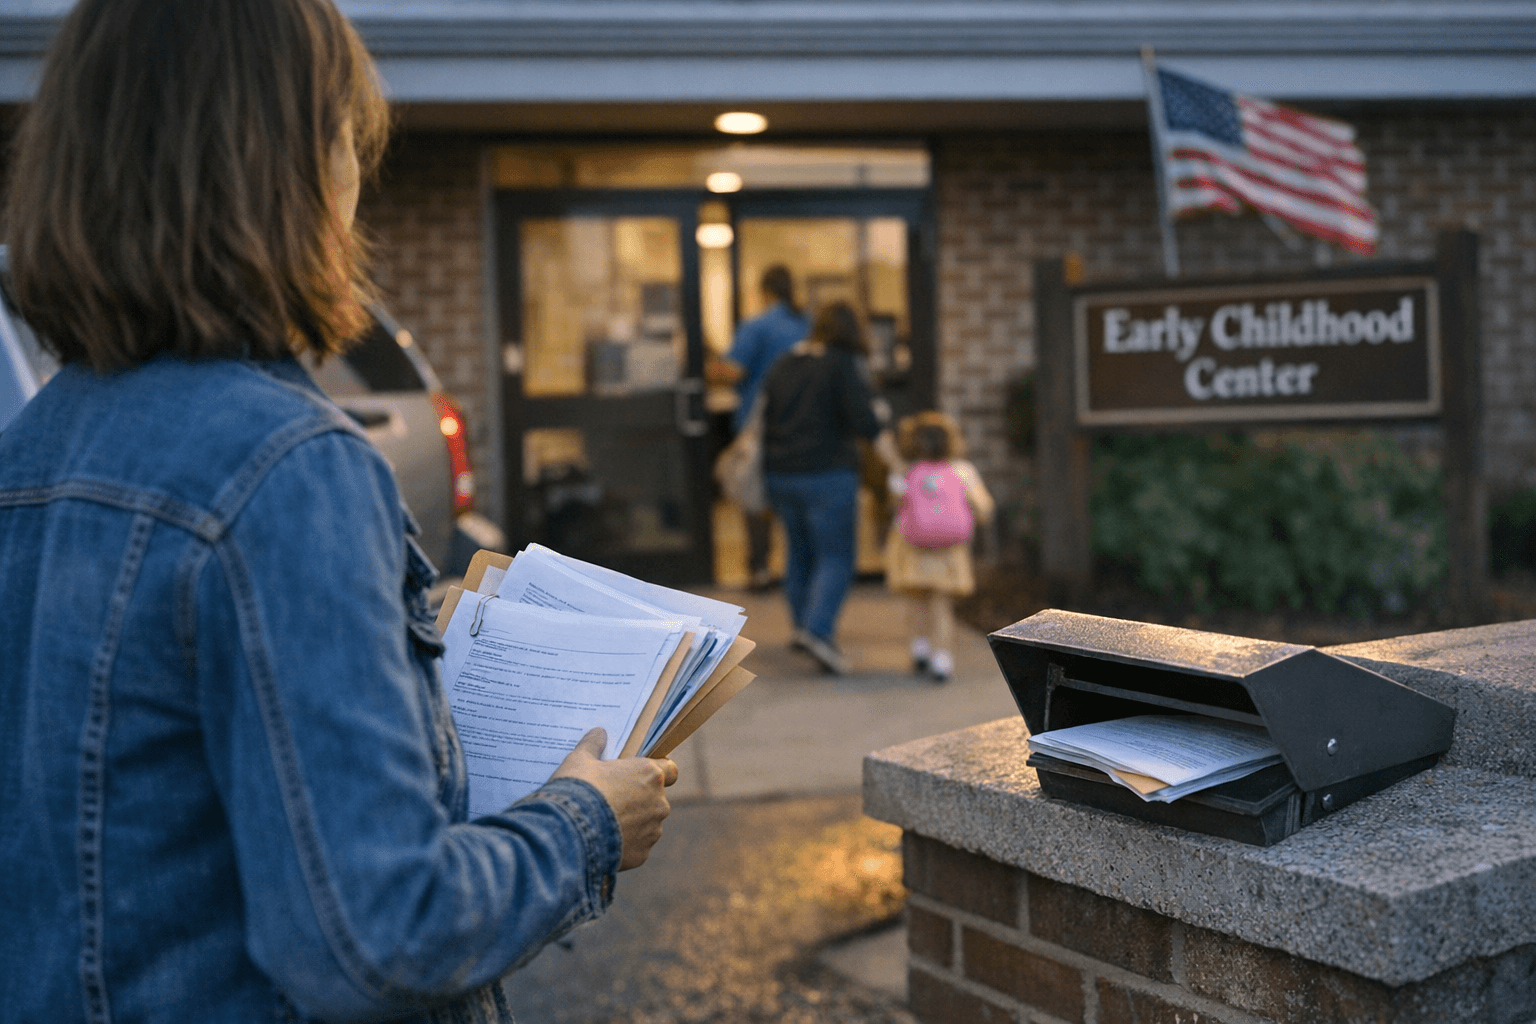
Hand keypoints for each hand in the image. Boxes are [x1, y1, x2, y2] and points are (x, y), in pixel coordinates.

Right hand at [550, 728, 676, 870]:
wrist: (569, 831)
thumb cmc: (578, 789)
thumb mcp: (579, 760)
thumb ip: (593, 745)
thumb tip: (599, 732)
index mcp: (650, 774)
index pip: (670, 769)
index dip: (658, 771)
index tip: (642, 774)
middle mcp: (659, 802)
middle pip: (655, 799)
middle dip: (638, 799)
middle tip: (612, 799)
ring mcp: (653, 830)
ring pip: (647, 824)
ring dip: (632, 823)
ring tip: (604, 823)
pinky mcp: (643, 854)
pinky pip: (637, 846)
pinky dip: (625, 844)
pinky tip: (603, 840)